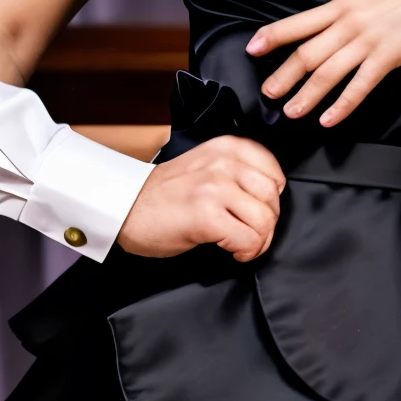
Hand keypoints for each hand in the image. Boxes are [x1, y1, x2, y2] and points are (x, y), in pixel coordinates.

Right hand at [116, 136, 284, 261]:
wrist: (126, 208)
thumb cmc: (164, 195)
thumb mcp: (204, 167)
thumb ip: (235, 172)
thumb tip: (269, 198)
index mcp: (224, 148)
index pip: (274, 172)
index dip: (271, 199)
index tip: (256, 210)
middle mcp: (222, 163)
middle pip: (273, 199)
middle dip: (267, 223)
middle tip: (250, 233)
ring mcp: (214, 188)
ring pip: (265, 220)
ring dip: (258, 241)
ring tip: (242, 244)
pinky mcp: (207, 216)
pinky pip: (249, 240)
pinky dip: (246, 252)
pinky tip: (232, 252)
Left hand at [249, 0, 400, 125]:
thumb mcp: (365, 3)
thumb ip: (341, 18)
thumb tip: (317, 35)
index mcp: (340, 6)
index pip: (298, 22)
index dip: (273, 36)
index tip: (251, 48)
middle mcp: (348, 22)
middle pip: (307, 52)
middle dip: (283, 74)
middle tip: (266, 93)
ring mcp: (367, 40)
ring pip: (328, 72)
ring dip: (307, 95)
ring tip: (290, 112)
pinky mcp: (387, 57)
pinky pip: (359, 86)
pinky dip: (342, 105)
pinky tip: (329, 119)